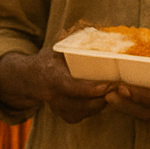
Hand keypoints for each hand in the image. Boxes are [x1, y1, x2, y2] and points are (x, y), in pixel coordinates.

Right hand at [0, 49, 114, 122]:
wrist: (28, 79)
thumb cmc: (48, 61)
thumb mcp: (57, 50)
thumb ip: (73, 45)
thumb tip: (96, 32)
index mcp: (52, 78)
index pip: (73, 88)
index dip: (91, 89)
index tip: (109, 86)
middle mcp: (53, 96)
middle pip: (82, 104)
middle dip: (103, 98)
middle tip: (120, 88)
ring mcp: (58, 108)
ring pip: (84, 112)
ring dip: (101, 104)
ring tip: (114, 92)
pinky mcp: (64, 115)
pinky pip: (82, 116)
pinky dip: (94, 109)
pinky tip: (101, 99)